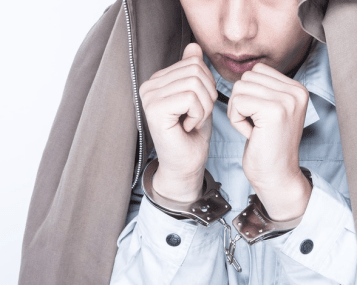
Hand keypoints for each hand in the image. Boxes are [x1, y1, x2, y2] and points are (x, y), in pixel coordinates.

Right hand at [139, 43, 217, 201]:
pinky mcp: (155, 108)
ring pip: (195, 84)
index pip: (194, 64)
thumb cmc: (192, 136)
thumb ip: (194, 73)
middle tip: (196, 117)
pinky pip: (190, 97)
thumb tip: (193, 47)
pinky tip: (187, 127)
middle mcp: (149, 85)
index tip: (197, 109)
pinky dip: (198, 114)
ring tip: (192, 122)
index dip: (208, 87)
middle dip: (207, 96)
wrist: (186, 165)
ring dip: (203, 108)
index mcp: (158, 81)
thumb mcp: (199, 99)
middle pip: (196, 71)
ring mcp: (149, 96)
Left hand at [228, 63, 311, 220]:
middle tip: (257, 126)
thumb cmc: (268, 148)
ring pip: (240, 88)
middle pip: (247, 77)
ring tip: (255, 130)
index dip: (250, 95)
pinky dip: (237, 120)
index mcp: (298, 89)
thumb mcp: (271, 111)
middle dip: (242, 102)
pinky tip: (252, 134)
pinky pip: (237, 102)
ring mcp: (287, 100)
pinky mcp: (274, 111)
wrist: (277, 177)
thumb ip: (264, 89)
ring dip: (238, 111)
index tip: (262, 119)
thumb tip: (245, 72)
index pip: (258, 71)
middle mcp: (297, 91)